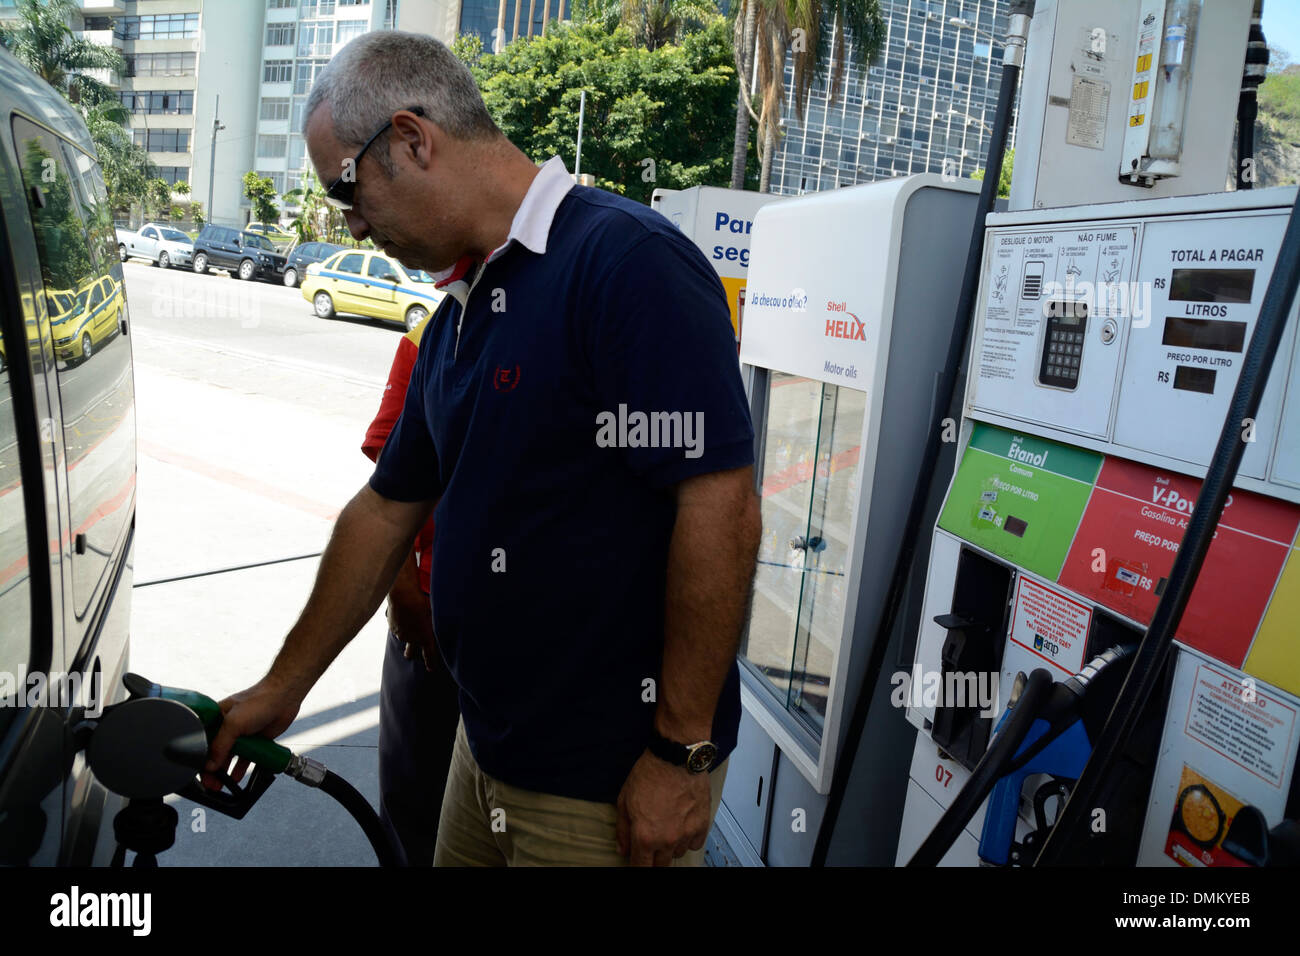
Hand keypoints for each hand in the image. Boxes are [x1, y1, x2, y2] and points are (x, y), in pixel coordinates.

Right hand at [202, 674, 303, 790]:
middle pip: (216, 752)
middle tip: (211, 784)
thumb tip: (210, 765)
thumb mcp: (234, 723)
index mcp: (217, 718)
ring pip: (230, 757)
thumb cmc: (259, 700)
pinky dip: (240, 767)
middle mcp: (227, 726)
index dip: (200, 759)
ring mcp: (242, 734)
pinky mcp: (255, 739)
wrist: (285, 697)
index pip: (203, 742)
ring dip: (225, 771)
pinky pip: (245, 757)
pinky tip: (235, 777)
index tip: (200, 775)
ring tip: (220, 786)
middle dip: (212, 769)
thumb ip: (221, 745)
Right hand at [386, 587, 435, 672]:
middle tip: (410, 655)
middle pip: (410, 652)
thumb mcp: (436, 613)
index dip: (430, 664)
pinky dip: (400, 624)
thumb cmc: (423, 602)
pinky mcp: (393, 627)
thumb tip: (443, 626)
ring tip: (408, 623)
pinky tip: (403, 614)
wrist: (404, 595)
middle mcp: (412, 639)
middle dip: (410, 654)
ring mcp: (401, 634)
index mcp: (425, 638)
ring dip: (406, 633)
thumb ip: (438, 624)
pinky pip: (397, 628)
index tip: (430, 670)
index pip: (429, 656)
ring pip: (404, 637)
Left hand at [616, 751, 710, 865]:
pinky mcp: (702, 825)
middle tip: (650, 843)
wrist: (676, 758)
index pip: (640, 867)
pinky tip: (682, 825)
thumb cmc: (649, 774)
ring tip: (666, 828)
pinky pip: (694, 844)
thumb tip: (623, 850)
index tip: (636, 861)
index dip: (636, 866)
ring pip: (677, 854)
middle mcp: (667, 840)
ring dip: (670, 847)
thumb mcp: (624, 800)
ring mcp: (686, 834)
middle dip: (653, 858)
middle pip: (660, 865)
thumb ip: (623, 830)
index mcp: (645, 837)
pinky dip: (688, 839)